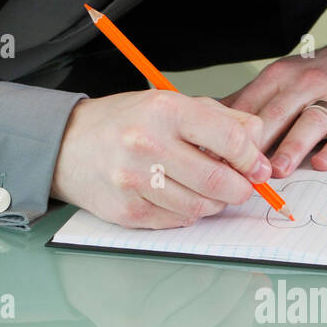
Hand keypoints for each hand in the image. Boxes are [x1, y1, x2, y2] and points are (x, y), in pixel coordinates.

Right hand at [50, 90, 271, 226]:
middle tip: (242, 186)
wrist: (67, 146)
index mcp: (165, 110)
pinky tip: (178, 197)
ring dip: (215, 203)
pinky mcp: (128, 211)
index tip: (259, 168)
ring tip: (208, 190)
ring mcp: (135, 181)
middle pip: (219, 181)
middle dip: (241, 188)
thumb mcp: (171, 105)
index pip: (229, 140)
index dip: (253, 159)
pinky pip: (178, 221)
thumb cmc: (125, 123)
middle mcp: (148, 144)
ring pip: (201, 208)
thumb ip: (220, 119)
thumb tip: (259, 141)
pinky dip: (188, 213)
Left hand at [57, 255, 257, 326]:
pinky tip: (194, 255)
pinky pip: (175, 298)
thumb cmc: (139, 279)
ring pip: (201, 310)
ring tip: (220, 252)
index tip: (254, 277)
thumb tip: (258, 282)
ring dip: (217, 276)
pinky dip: (189, 273)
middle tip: (243, 258)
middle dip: (237, 288)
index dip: (248, 310)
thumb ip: (220, 292)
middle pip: (220, 324)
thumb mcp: (183, 290)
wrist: (81, 275)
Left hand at [220, 22, 326, 178]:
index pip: (251, 106)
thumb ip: (252, 101)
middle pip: (277, 114)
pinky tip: (324, 163)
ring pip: (312, 122)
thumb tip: (208, 121)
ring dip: (292, 147)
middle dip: (256, 143)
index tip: (214, 158)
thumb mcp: (286, 77)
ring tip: (277, 170)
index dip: (230, 133)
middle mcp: (309, 84)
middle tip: (239, 170)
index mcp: (283, 77)